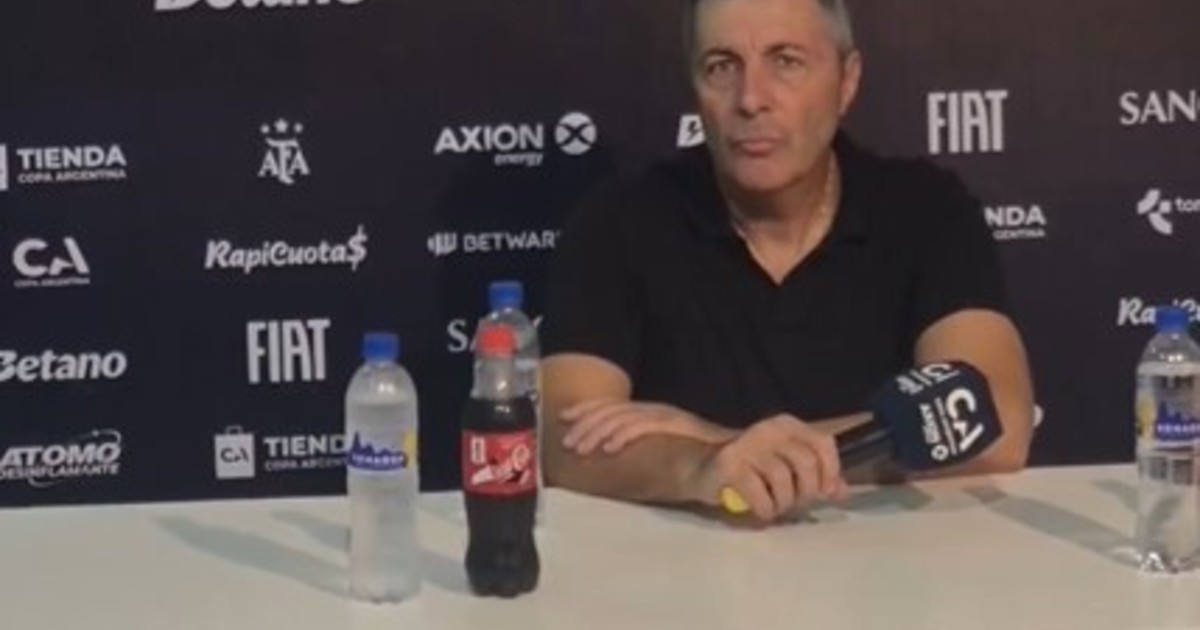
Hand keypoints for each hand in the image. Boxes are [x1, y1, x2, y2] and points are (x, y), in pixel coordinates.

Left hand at [560, 399, 736, 455]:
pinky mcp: (677, 426)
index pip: (614, 405)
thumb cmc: (705, 458)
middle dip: (586, 422)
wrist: (741, 454)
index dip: (588, 408)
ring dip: (598, 431)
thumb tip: (611, 457)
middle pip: (614, 409)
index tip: (564, 416)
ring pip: (623, 418)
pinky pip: (645, 427)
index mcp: (653, 412)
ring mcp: (667, 416)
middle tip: (566, 440)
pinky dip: (624, 436)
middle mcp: (658, 409)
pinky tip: (609, 449)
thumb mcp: (667, 449)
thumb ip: (644, 449)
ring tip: (580, 447)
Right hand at [687, 414, 848, 520]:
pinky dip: (765, 509)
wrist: (701, 467)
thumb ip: (815, 478)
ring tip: (775, 507)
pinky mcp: (729, 464)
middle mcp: (769, 429)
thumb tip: (842, 491)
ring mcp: (747, 445)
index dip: (830, 471)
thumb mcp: (786, 469)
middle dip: (805, 492)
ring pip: (783, 479)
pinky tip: (761, 510)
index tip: (825, 492)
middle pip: (806, 463)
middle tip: (794, 503)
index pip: (823, 443)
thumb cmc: (751, 470)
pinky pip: (760, 493)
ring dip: (783, 503)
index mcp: (787, 426)